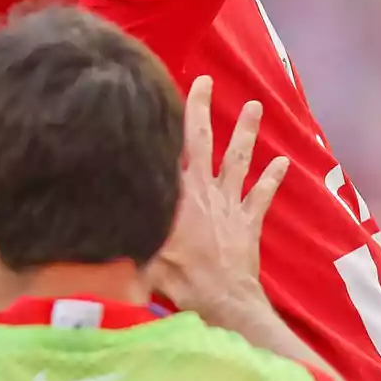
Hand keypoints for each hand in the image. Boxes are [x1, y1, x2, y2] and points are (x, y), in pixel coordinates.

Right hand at [146, 76, 289, 316]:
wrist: (222, 299)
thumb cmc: (178, 275)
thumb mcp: (143, 245)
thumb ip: (127, 221)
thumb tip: (97, 202)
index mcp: (178, 192)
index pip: (171, 147)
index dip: (166, 119)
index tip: (160, 92)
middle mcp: (204, 189)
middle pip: (204, 141)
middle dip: (202, 109)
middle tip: (205, 81)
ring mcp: (230, 204)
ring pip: (239, 160)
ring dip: (247, 133)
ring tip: (256, 106)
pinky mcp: (248, 222)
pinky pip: (261, 195)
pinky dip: (272, 178)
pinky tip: (282, 161)